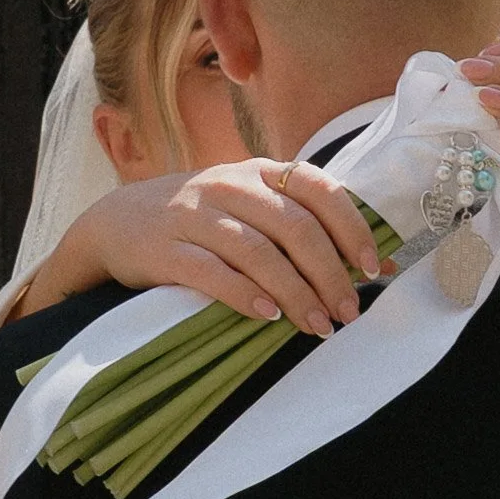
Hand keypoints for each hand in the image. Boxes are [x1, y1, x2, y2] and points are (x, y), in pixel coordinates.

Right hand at [25, 160, 383, 335]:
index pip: (318, 189)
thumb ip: (309, 229)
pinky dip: (244, 295)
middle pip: (294, 226)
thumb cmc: (204, 221)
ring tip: (318, 326)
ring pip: (257, 251)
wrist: (116, 222)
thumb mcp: (253, 210)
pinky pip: (210, 272)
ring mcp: (193, 215)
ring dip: (295, 292)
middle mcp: (229, 185)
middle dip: (329, 273)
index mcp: (259, 172)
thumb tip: (383, 265)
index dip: (350, 228)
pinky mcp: (164, 248)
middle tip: (347, 312)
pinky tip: (269, 316)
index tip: (371, 268)